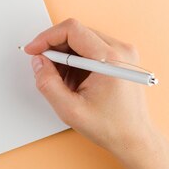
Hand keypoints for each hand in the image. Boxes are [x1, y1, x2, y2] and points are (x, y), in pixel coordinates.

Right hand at [24, 19, 168, 168]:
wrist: (134, 138)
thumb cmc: (111, 126)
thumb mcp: (69, 110)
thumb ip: (48, 83)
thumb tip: (38, 62)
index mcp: (110, 60)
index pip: (72, 30)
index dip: (47, 37)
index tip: (34, 49)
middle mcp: (120, 51)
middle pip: (76, 32)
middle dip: (54, 48)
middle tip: (45, 67)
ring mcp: (122, 53)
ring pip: (81, 38)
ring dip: (64, 55)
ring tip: (63, 80)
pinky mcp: (120, 57)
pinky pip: (89, 46)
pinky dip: (75, 59)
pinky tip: (74, 79)